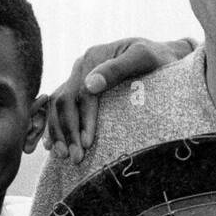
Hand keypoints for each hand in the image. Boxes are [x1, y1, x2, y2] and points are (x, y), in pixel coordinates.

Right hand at [43, 37, 197, 161]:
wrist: (164, 57)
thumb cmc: (159, 60)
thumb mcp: (144, 58)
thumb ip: (118, 69)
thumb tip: (90, 85)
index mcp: (93, 57)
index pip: (81, 92)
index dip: (83, 119)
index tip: (88, 143)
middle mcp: (81, 66)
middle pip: (64, 101)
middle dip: (67, 131)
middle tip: (76, 158)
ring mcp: (78, 77)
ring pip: (56, 106)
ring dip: (57, 132)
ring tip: (64, 156)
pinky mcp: (79, 89)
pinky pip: (57, 108)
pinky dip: (53, 126)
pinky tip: (52, 145)